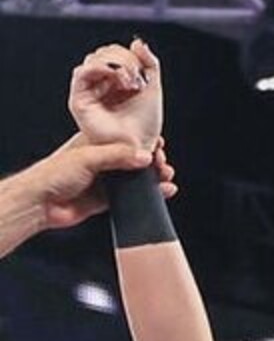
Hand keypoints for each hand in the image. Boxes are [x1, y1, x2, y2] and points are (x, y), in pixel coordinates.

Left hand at [27, 133, 173, 231]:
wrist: (41, 202)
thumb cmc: (54, 172)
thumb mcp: (89, 156)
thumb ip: (118, 155)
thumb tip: (144, 156)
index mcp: (96, 142)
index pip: (125, 138)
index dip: (143, 141)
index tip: (159, 144)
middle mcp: (101, 160)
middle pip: (133, 159)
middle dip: (151, 161)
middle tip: (163, 164)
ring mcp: (104, 181)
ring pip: (134, 179)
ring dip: (151, 179)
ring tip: (165, 178)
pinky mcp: (105, 200)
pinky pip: (130, 197)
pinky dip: (145, 196)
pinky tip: (160, 194)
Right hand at [69, 36, 162, 153]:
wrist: (139, 148)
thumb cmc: (145, 127)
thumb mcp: (152, 88)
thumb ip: (150, 63)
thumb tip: (137, 41)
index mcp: (115, 82)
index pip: (115, 53)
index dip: (130, 55)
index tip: (143, 73)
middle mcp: (100, 85)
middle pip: (104, 52)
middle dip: (124, 59)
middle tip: (137, 79)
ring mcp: (89, 92)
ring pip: (94, 58)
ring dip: (116, 63)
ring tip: (130, 82)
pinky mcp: (79, 101)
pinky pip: (82, 72)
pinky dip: (100, 67)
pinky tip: (117, 78)